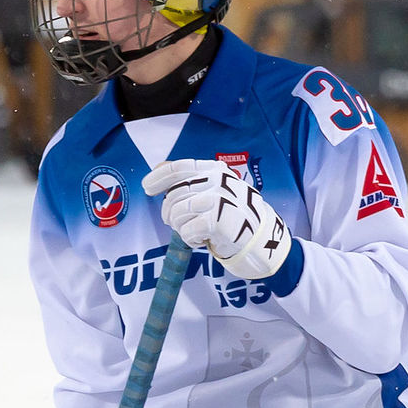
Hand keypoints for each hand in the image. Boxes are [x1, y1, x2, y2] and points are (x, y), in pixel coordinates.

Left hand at [143, 159, 291, 278]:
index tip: (146, 187)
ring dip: (180, 228)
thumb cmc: (233, 214)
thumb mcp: (214, 189)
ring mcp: (220, 200)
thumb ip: (190, 178)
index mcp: (215, 170)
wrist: (261, 239)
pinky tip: (202, 240)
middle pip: (174, 195)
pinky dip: (190, 239)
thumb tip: (159, 167)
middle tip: (177, 223)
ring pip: (177, 214)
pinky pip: (187, 231)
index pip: (179, 168)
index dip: (158, 177)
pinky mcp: (219, 221)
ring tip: (195, 231)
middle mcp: (218, 181)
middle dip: (169, 213)